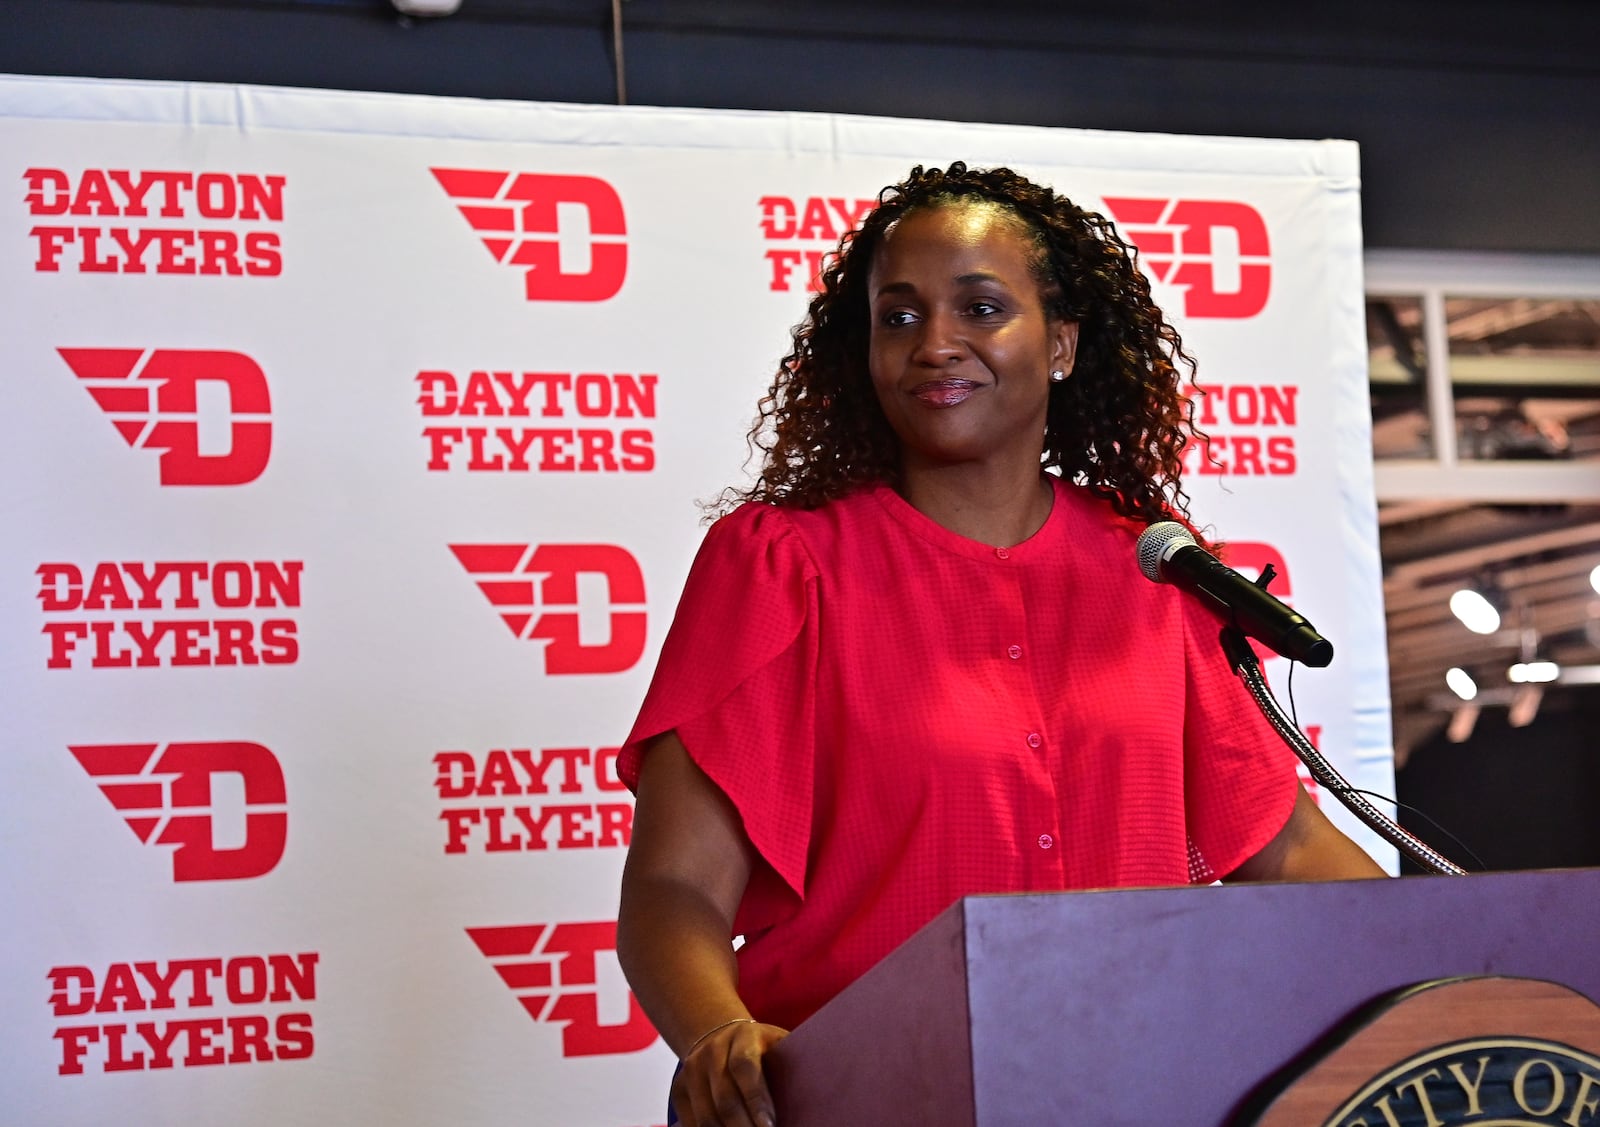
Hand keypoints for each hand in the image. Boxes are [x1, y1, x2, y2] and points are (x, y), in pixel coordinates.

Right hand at [671, 1020, 789, 1126]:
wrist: (719, 1036)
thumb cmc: (762, 1048)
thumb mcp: (778, 1044)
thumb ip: (793, 1064)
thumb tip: (816, 1092)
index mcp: (742, 1036)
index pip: (745, 1068)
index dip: (756, 1100)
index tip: (770, 1126)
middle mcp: (712, 1051)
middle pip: (725, 1100)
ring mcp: (691, 1071)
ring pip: (706, 1118)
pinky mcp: (678, 1090)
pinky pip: (692, 1124)